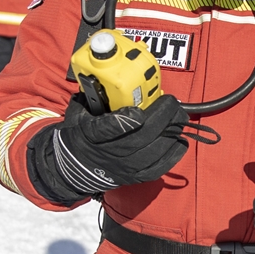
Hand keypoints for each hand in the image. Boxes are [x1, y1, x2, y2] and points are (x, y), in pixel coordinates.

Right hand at [47, 95, 189, 194]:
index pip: (108, 128)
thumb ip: (92, 96)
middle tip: (171, 102)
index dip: (126, 120)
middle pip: (140, 136)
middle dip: (161, 116)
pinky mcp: (134, 176)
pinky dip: (173, 153)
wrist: (73, 169)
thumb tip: (106, 77)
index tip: (138, 110)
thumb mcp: (78, 113)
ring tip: (179, 116)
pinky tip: (180, 140)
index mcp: (91, 134)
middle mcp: (109, 152)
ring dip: (171, 131)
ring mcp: (123, 166)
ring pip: (153, 150)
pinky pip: (159, 168)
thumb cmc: (79, 136)